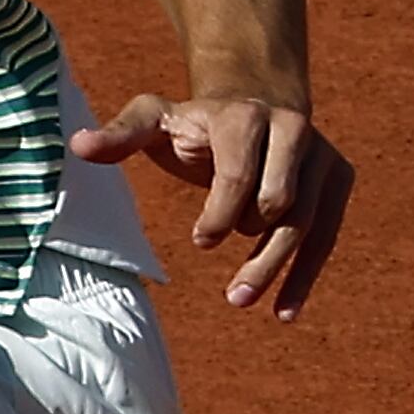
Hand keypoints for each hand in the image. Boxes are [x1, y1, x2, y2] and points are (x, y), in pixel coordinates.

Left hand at [72, 92, 354, 317]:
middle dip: (251, 241)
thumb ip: (120, 134)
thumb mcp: (154, 119)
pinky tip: (285, 312)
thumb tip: (77, 145)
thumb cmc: (193, 121)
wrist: (252, 101)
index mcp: (245, 115)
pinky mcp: (336, 179)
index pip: (239, 173)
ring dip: (276, 269)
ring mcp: (320, 155)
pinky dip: (306, 275)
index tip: (199, 241)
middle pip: (280, 202)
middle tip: (219, 265)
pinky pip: (327, 234)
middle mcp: (292, 130)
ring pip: (307, 224)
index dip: (220, 214)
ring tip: (239, 302)